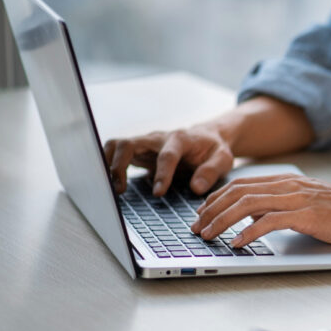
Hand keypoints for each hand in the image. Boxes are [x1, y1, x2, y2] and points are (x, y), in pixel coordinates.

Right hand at [104, 124, 232, 196]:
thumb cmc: (214, 149)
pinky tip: (108, 182)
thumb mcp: (223, 159)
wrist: (207, 137)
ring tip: (110, 187)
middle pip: (130, 144)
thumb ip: (211, 172)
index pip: (167, 155)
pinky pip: (116, 152)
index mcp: (180, 139)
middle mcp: (158, 138)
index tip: (159, 193)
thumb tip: (196, 188)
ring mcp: (146, 143)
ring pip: (117, 145)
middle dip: (120, 165)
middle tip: (120, 190)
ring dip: (108, 163)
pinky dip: (107, 164)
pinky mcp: (139, 151)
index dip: (162, 174)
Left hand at [191, 174, 330, 245]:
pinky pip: (270, 222)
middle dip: (211, 211)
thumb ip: (280, 206)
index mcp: (286, 181)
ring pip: (248, 204)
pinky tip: (238, 243)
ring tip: (209, 235)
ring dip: (223, 221)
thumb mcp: (305, 202)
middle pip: (238, 193)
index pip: (241, 185)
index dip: (216, 199)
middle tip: (197, 228)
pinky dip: (249, 233)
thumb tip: (253, 218)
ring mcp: (297, 199)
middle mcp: (288, 186)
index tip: (202, 214)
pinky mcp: (307, 215)